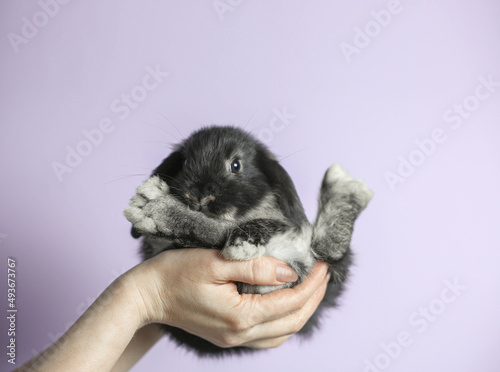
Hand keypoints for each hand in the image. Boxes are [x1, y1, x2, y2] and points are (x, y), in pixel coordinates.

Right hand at [128, 248, 329, 348]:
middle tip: (325, 274)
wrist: (147, 294)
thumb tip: (289, 272)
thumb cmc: (175, 273)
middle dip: (314, 297)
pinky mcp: (228, 336)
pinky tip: (286, 305)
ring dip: (302, 311)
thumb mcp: (216, 262)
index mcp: (239, 316)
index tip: (324, 264)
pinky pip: (267, 337)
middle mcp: (239, 334)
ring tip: (312, 288)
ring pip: (282, 334)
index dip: (312, 283)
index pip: (290, 302)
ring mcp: (233, 339)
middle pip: (292, 322)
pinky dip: (284, 321)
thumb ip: (256, 267)